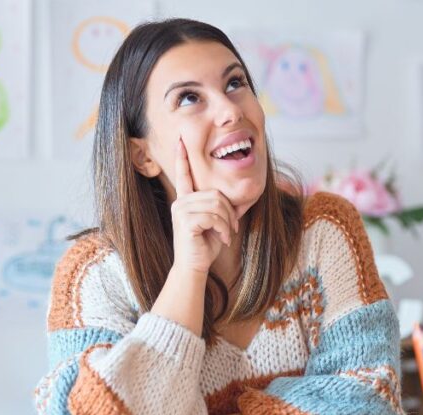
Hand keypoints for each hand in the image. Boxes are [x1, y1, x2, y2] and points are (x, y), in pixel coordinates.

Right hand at [170, 138, 238, 273]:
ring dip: (228, 222)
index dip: (182, 157)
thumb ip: (224, 207)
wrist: (194, 267)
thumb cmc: (205, 245)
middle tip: (231, 229)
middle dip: (229, 212)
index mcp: (186, 199)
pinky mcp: (185, 221)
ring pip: (216, 205)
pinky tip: (223, 239)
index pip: (184, 174)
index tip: (181, 139)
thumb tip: (242, 195)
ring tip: (227, 234)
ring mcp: (180, 210)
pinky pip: (213, 216)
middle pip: (215, 194)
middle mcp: (180, 202)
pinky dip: (224, 229)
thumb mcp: (218, 223)